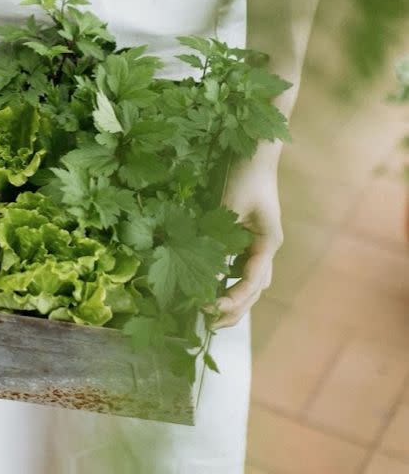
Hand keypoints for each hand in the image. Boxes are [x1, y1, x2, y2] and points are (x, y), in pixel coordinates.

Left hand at [208, 141, 283, 329]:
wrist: (253, 149)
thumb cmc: (244, 174)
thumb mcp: (229, 207)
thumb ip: (218, 241)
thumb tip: (206, 277)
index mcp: (268, 243)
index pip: (252, 282)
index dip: (233, 299)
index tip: (210, 309)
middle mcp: (265, 248)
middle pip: (253, 289)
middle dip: (234, 309)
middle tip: (208, 324)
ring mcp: (257, 243)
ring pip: (247, 281)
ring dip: (232, 300)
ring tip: (209, 315)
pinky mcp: (245, 236)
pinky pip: (238, 266)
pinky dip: (226, 281)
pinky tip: (210, 288)